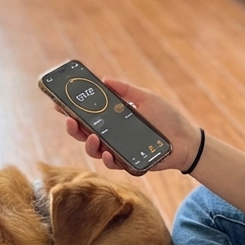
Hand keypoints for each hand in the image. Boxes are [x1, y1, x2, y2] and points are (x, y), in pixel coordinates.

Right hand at [60, 78, 200, 173]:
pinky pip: (113, 163)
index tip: (58, 103)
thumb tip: (104, 79)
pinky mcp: (129, 164)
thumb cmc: (167, 118)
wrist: (186, 140)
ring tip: (92, 137)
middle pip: (84, 134)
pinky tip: (107, 153)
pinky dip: (108, 159)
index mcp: (113, 119)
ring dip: (89, 145)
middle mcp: (112, 136)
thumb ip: (126, 90)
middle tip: (69, 120)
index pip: (87, 115)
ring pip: (94, 151)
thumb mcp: (146, 98)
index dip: (71, 111)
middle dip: (73, 128)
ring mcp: (119, 150)